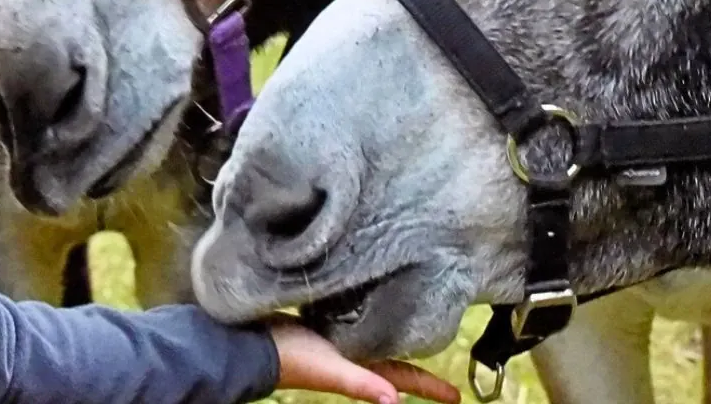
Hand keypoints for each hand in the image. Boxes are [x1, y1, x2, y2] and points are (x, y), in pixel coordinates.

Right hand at [269, 320, 460, 403]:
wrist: (253, 344)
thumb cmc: (293, 358)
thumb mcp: (331, 369)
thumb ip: (362, 383)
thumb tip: (395, 402)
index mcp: (362, 370)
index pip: (405, 379)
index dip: (431, 388)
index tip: (457, 397)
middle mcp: (356, 359)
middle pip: (396, 365)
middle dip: (418, 368)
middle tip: (441, 366)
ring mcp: (341, 345)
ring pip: (379, 347)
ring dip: (397, 346)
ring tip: (417, 336)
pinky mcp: (326, 329)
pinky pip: (359, 331)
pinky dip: (372, 328)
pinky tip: (373, 315)